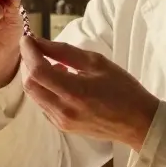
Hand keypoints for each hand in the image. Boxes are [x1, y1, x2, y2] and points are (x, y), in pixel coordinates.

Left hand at [19, 35, 159, 150]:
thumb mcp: (97, 63)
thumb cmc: (123, 89)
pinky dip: (44, 90)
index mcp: (74, 92)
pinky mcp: (63, 127)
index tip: (27, 39)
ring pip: (35, 96)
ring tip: (52, 64)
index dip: (28, 52)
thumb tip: (40, 42)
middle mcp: (63, 110)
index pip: (38, 70)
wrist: (138, 122)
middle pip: (30, 84)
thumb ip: (65, 52)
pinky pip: (43, 106)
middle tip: (36, 50)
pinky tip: (59, 82)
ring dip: (36, 77)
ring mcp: (61, 122)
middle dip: (28, 64)